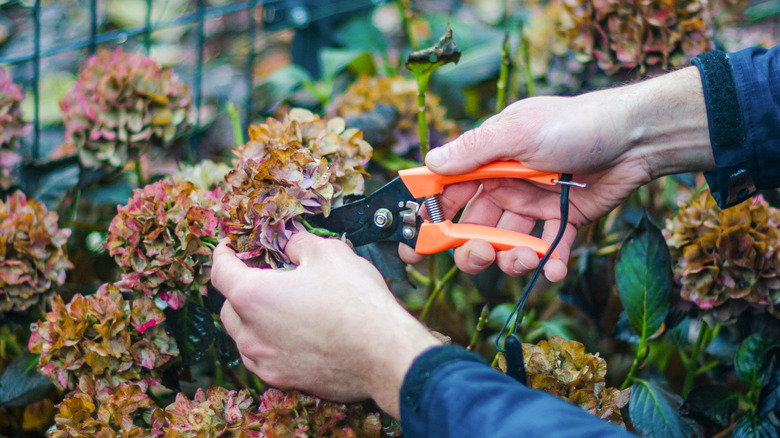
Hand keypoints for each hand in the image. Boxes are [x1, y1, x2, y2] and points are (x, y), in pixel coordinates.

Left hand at [211, 232, 440, 417]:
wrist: (386, 355)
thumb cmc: (358, 302)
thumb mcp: (330, 253)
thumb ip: (299, 243)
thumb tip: (290, 243)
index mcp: (253, 297)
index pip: (220, 271)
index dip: (223, 254)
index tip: (229, 246)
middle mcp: (250, 334)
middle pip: (229, 307)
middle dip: (240, 288)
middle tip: (264, 275)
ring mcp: (265, 363)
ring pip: (244, 337)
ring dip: (253, 320)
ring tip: (282, 306)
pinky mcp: (284, 382)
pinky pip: (264, 359)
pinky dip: (270, 344)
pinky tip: (295, 335)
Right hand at [400, 67, 712, 279]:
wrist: (638, 135)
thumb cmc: (576, 123)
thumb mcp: (518, 131)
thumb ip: (473, 151)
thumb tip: (430, 163)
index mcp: (489, 159)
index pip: (449, 192)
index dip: (432, 217)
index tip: (417, 246)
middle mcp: (507, 183)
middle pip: (476, 226)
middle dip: (472, 248)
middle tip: (481, 256)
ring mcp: (535, 202)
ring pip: (510, 242)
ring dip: (511, 259)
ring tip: (525, 261)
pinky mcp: (565, 218)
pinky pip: (549, 246)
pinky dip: (549, 263)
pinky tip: (552, 270)